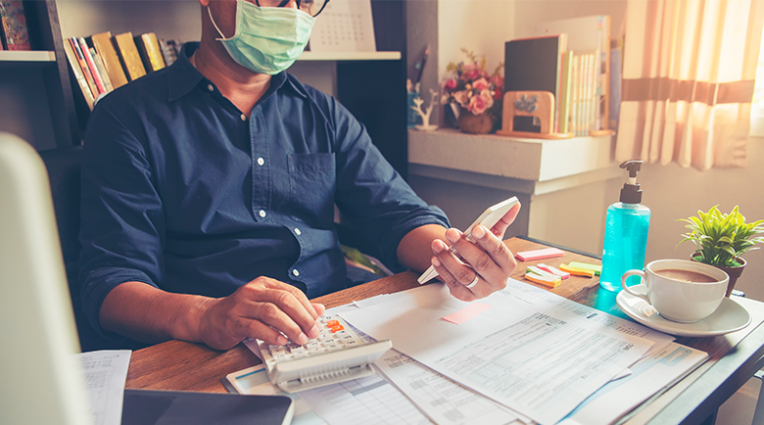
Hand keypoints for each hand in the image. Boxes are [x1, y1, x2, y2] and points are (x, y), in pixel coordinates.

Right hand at [198, 276, 325, 349]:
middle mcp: (253, 291)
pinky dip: (271, 335)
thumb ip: (291, 306)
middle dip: (302, 317)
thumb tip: (319, 309)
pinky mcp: (233, 322)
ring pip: (271, 312)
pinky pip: (255, 327)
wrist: (208, 318)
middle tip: (312, 332)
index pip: (292, 292)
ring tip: (299, 339)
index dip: (307, 308)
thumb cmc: (240, 312)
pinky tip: (281, 341)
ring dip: (290, 327)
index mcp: (264, 284)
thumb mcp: (267, 304)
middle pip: (284, 300)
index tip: (316, 322)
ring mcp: (242, 306)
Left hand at [430, 202, 520, 300]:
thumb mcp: (493, 237)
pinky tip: (436, 259)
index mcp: (508, 264)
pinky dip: (443, 271)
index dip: (488, 239)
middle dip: (464, 246)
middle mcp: (498, 280)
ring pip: (464, 275)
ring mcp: (483, 290)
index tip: (476, 228)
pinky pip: (453, 284)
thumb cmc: (485, 252)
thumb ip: (502, 221)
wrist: (473, 270)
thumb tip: (514, 205)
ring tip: (437, 244)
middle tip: (450, 232)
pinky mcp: (467, 296)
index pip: (500, 251)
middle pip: (481, 263)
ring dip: (448, 258)